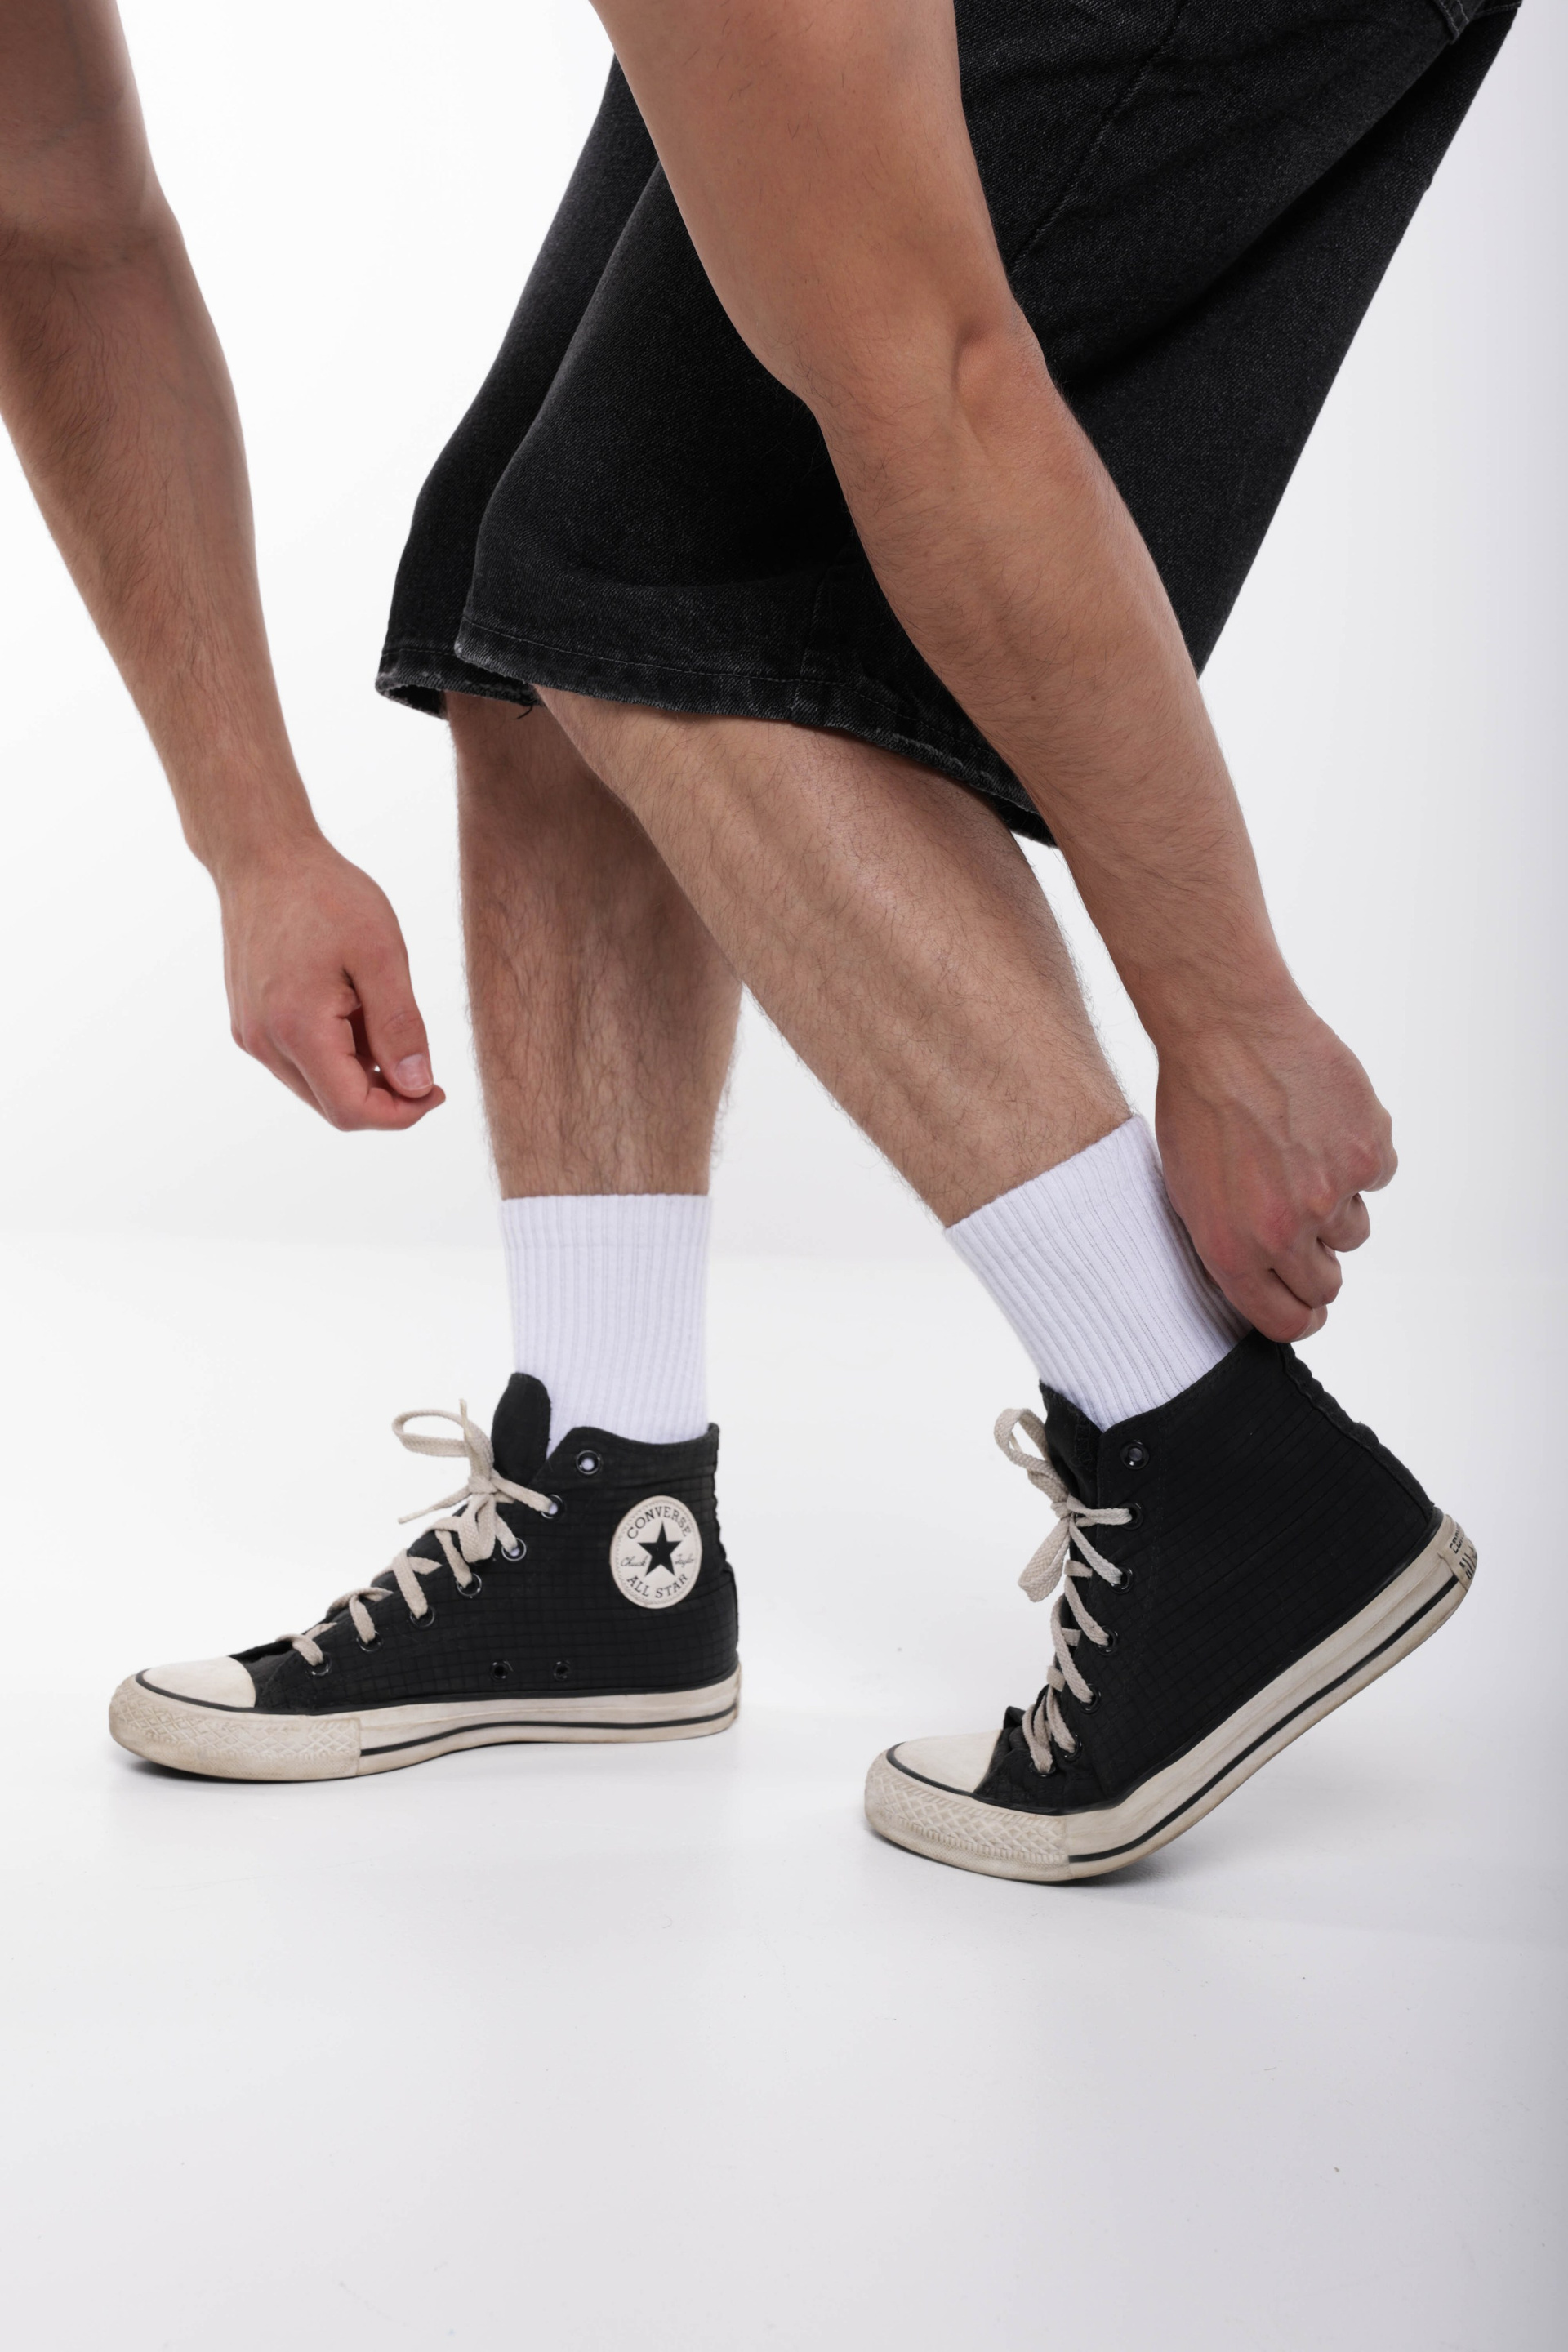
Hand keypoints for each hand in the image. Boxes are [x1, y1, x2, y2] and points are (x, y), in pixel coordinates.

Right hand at [218, 833, 444, 1129]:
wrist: (262, 856)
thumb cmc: (326, 894)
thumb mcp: (382, 955)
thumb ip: (400, 1028)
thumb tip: (417, 1088)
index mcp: (297, 1028)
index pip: (352, 1111)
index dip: (402, 1114)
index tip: (437, 1088)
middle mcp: (264, 1043)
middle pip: (335, 1107)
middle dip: (385, 1094)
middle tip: (418, 1053)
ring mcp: (251, 1035)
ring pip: (318, 1087)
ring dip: (360, 1071)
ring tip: (376, 1010)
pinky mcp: (249, 1024)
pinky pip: (299, 1062)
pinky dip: (335, 1052)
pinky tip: (350, 1006)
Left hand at [1154, 999, 1394, 1341]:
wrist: (1225, 1029)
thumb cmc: (1195, 1103)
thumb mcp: (1188, 1190)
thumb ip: (1229, 1244)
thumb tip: (1260, 1280)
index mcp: (1233, 1250)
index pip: (1288, 1323)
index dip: (1301, 1317)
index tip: (1306, 1305)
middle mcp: (1286, 1232)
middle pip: (1327, 1284)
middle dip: (1319, 1263)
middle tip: (1304, 1224)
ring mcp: (1332, 1193)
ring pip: (1355, 1229)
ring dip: (1336, 1202)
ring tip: (1300, 1152)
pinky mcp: (1368, 1151)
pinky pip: (1378, 1174)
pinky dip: (1359, 1153)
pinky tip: (1324, 1120)